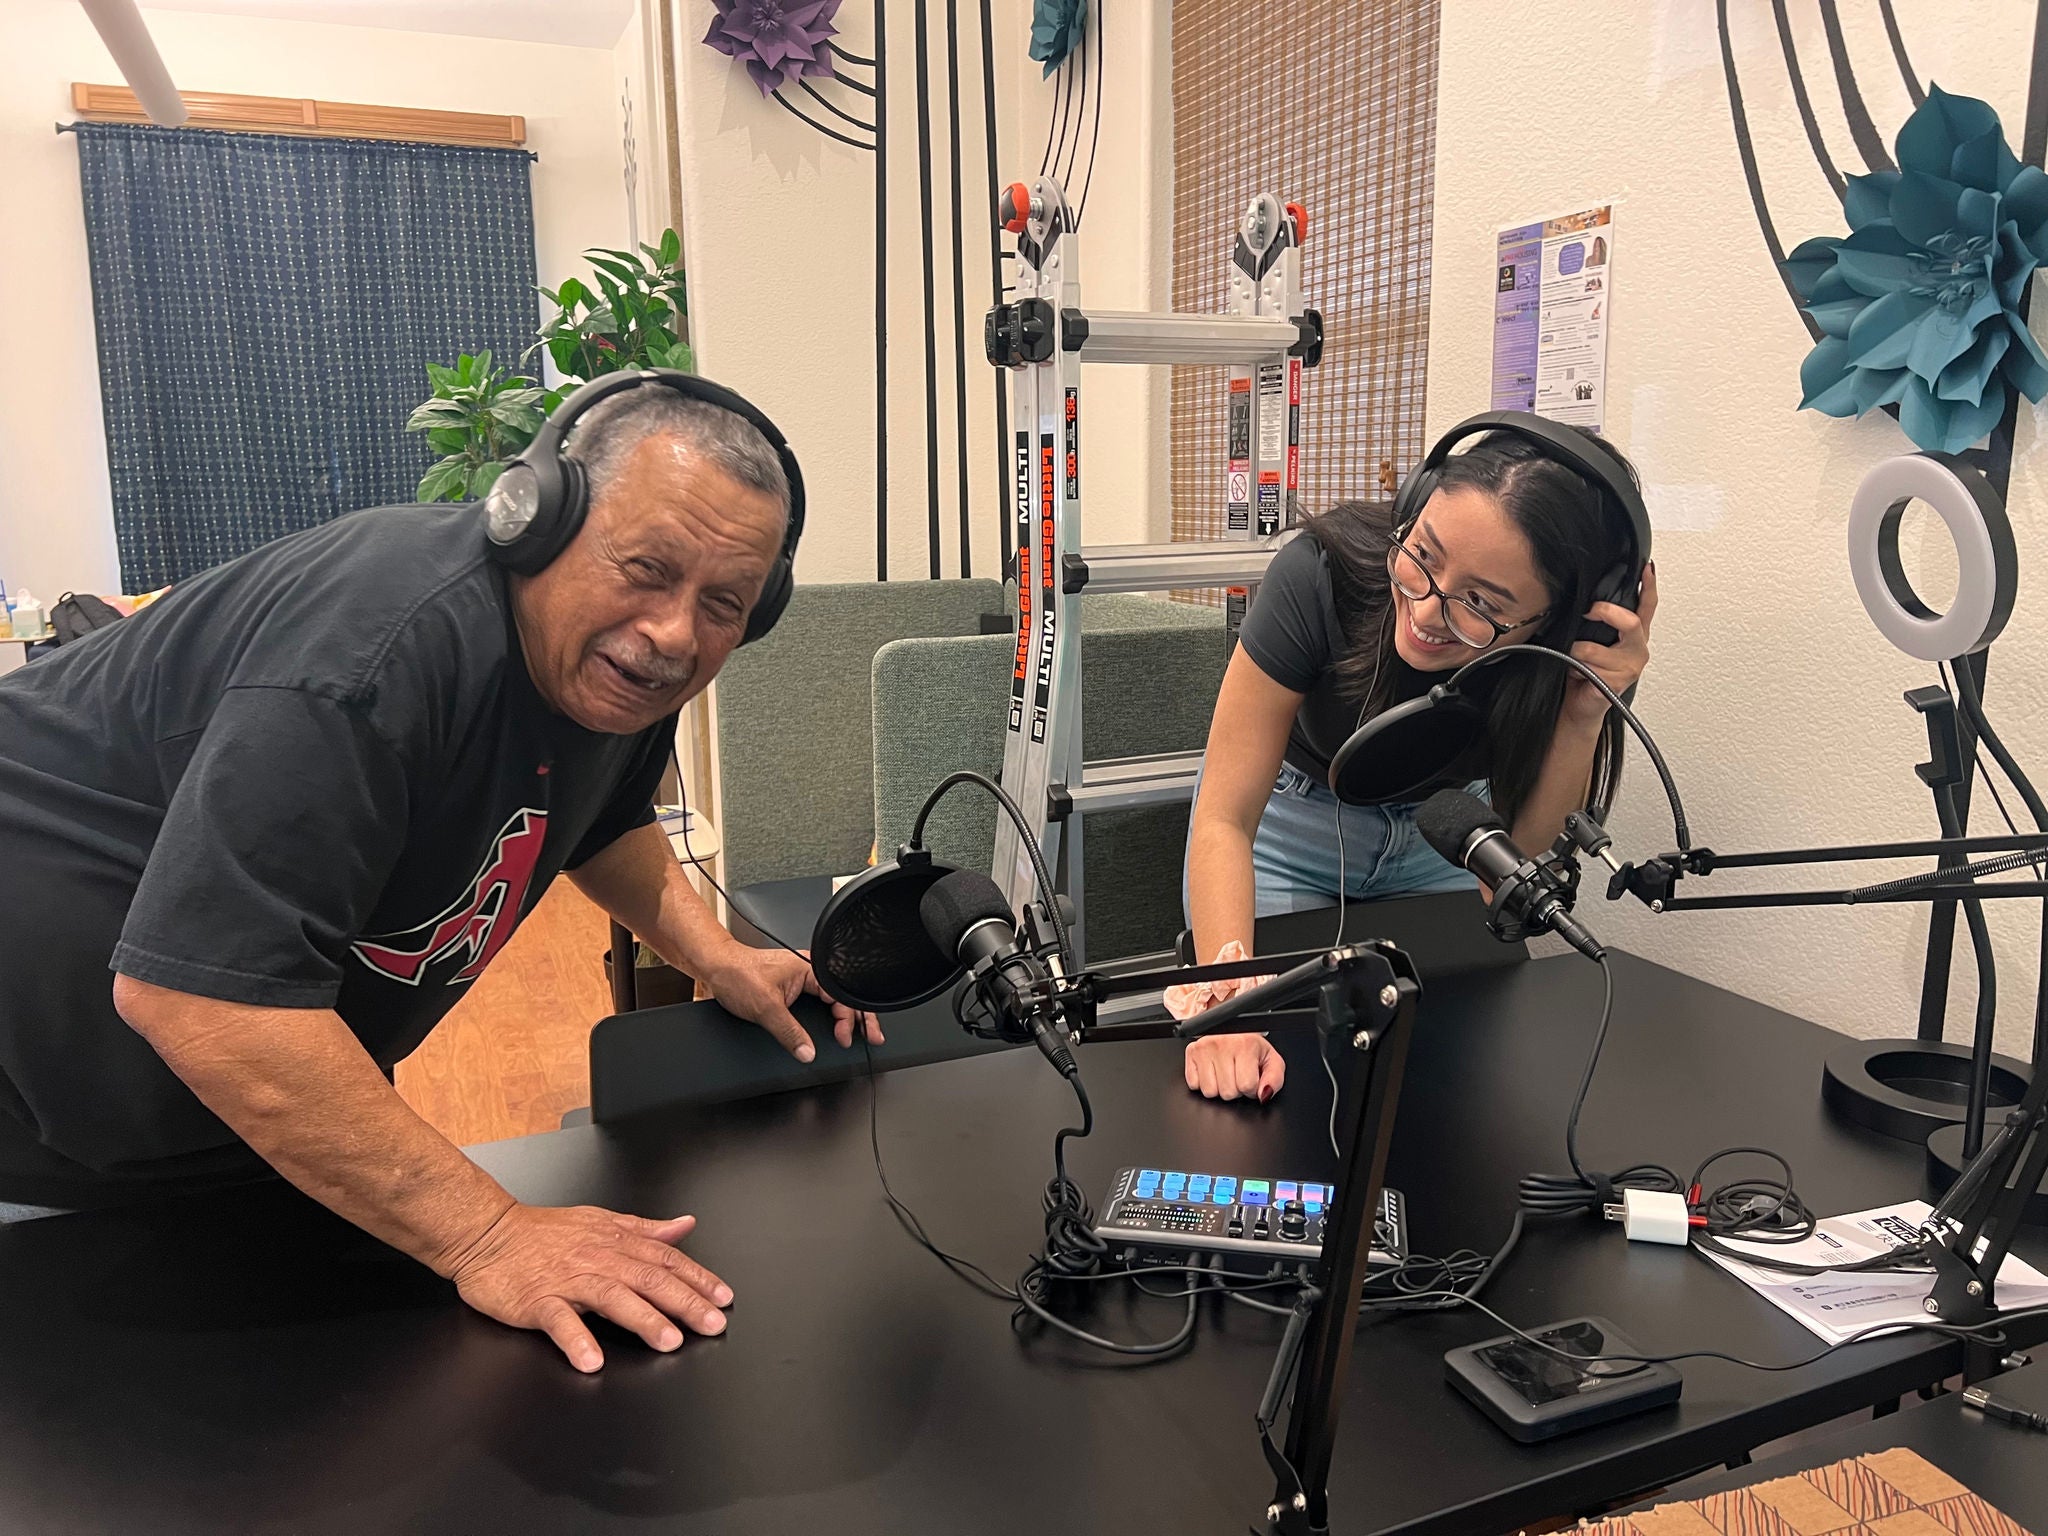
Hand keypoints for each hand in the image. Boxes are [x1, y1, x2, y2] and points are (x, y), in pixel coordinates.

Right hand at [441, 1201, 732, 1372]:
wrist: (488, 1234)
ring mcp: (568, 1280)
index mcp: (615, 1242)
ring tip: (669, 1341)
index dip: (697, 1278)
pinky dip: (576, 1339)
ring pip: (612, 1297)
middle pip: (649, 1279)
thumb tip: (684, 1225)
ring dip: (643, 1319)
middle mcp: (597, 1259)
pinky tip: (591, 1359)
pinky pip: (558, 1321)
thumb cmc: (543, 1232)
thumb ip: (645, 1229)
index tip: (723, 1297)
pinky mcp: (537, 1301)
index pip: (665, 1259)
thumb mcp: (601, 1221)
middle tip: (711, 1323)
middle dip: (684, 1302)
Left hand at [701, 942, 881, 1059]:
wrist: (716, 967)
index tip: (847, 1038)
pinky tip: (831, 1027)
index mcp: (810, 969)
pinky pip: (817, 1002)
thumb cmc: (738, 975)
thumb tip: (807, 1051)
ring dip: (842, 1018)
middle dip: (857, 1019)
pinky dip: (826, 1017)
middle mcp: (809, 972)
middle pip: (842, 998)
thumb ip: (789, 1032)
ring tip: (851, 1036)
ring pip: (831, 1001)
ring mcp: (801, 979)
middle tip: (870, 1038)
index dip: (850, 1019)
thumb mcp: (766, 1009)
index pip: (841, 995)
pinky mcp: (792, 988)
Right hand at [1183, 1033, 1285, 1100]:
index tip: (1251, 1079)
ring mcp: (1203, 1048)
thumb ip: (1274, 1080)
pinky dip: (1203, 1083)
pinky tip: (1212, 1071)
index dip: (1251, 1089)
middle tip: (1237, 1075)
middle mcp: (1222, 1044)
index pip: (1246, 1086)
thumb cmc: (1251, 1047)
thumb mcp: (1271, 1060)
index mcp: (1245, 1045)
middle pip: (1227, 1093)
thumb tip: (1264, 1095)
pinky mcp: (1190, 1052)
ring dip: (1219, 1088)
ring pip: (1210, 1092)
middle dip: (1235, 1090)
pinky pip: (1194, 1085)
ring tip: (1225, 1074)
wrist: (1231, 1027)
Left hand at [1563, 560, 1656, 730]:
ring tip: (1575, 659)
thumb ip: (1597, 621)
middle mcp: (1637, 649)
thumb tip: (1585, 599)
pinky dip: (1575, 668)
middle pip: (1630, 621)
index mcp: (1634, 635)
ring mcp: (1630, 667)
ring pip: (1594, 648)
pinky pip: (1588, 666)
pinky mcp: (1618, 682)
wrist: (1582, 704)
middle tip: (1589, 612)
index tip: (1648, 567)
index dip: (1649, 585)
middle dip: (1605, 612)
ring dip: (1576, 651)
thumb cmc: (1585, 671)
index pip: (1647, 606)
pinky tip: (1578, 674)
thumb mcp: (1592, 639)